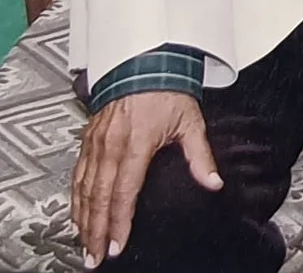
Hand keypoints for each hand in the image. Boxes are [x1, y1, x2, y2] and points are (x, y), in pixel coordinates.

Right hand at [72, 92, 221, 267]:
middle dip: (95, 231)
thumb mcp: (189, 121)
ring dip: (82, 218)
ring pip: (84, 187)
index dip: (119, 222)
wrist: (146, 63)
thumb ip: (200, 156)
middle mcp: (112, 143)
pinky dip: (75, 197)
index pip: (124, 192)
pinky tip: (76, 212)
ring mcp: (97, 140)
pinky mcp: (89, 136)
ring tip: (83, 243)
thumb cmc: (167, 88)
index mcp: (136, 142)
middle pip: (99, 197)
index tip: (117, 245)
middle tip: (94, 257)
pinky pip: (77, 172)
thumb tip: (213, 182)